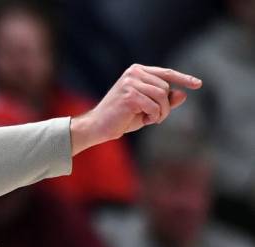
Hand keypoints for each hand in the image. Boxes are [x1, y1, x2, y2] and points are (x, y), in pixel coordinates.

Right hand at [70, 64, 201, 154]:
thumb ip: (164, 101)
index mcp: (137, 72)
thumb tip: (182, 94)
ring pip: (162, 95)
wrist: (97, 127)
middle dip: (166, 106)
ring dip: (161, 112)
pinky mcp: (129, 95)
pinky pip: (154, 106)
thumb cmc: (121, 118)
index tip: (198, 84)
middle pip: (165, 87)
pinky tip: (143, 121)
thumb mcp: (147, 108)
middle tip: (155, 118)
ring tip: (150, 119)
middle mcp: (133, 73)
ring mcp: (130, 83)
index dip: (183, 78)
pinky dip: (153, 117)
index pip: (166, 73)